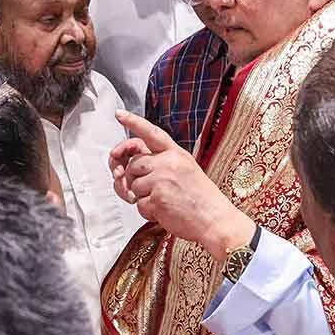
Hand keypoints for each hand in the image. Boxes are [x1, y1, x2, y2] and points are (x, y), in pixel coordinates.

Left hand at [109, 110, 256, 260]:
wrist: (215, 220)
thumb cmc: (202, 198)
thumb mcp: (188, 169)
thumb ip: (165, 162)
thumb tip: (137, 165)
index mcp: (177, 154)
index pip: (152, 133)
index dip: (133, 122)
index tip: (119, 114)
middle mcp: (169, 163)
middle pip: (135, 164)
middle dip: (138, 178)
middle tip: (155, 190)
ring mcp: (162, 180)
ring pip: (134, 185)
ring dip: (144, 197)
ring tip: (165, 201)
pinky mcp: (158, 198)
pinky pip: (139, 204)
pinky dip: (147, 211)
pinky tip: (164, 212)